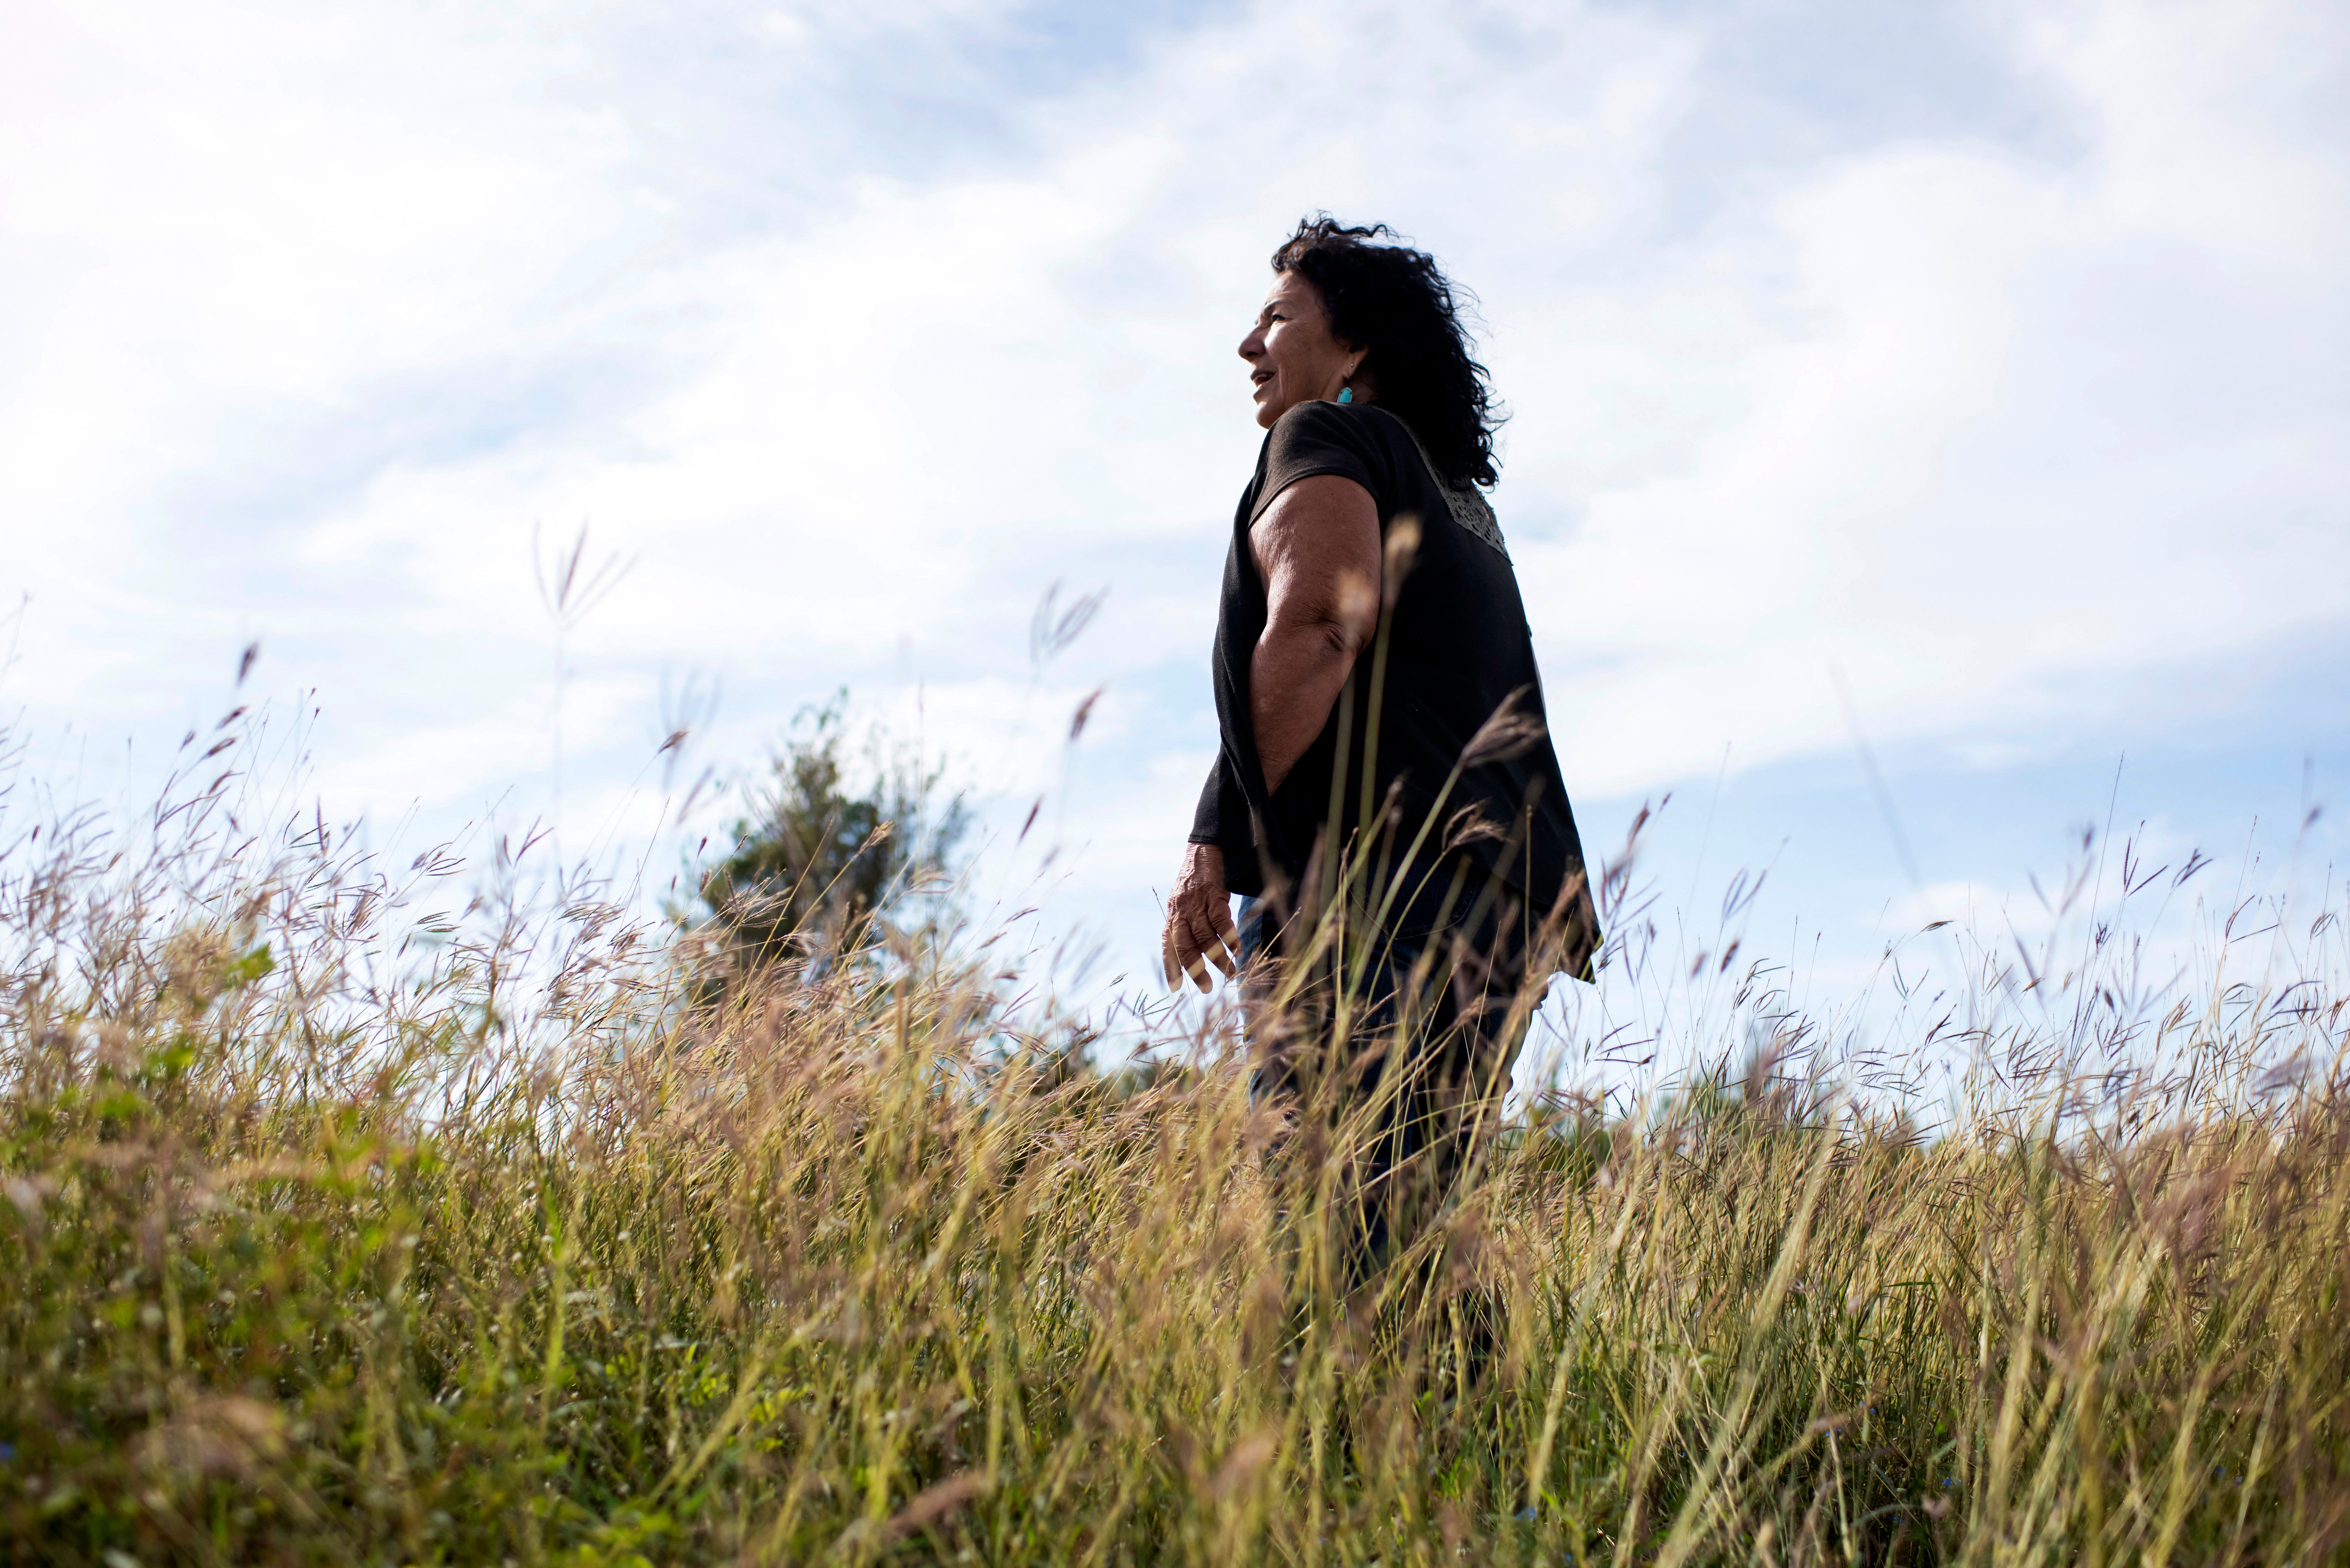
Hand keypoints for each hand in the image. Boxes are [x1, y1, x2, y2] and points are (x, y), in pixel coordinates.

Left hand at [1161, 843, 1238, 991]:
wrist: (1203, 849)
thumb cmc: (1195, 882)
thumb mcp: (1184, 905)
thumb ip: (1187, 927)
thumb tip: (1198, 956)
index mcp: (1172, 916)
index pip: (1168, 946)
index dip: (1171, 967)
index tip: (1174, 988)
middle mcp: (1180, 911)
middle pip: (1184, 946)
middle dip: (1195, 969)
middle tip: (1208, 988)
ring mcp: (1195, 902)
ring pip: (1204, 936)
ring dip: (1218, 957)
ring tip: (1230, 972)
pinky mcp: (1212, 893)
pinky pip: (1220, 920)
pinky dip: (1229, 937)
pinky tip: (1237, 949)